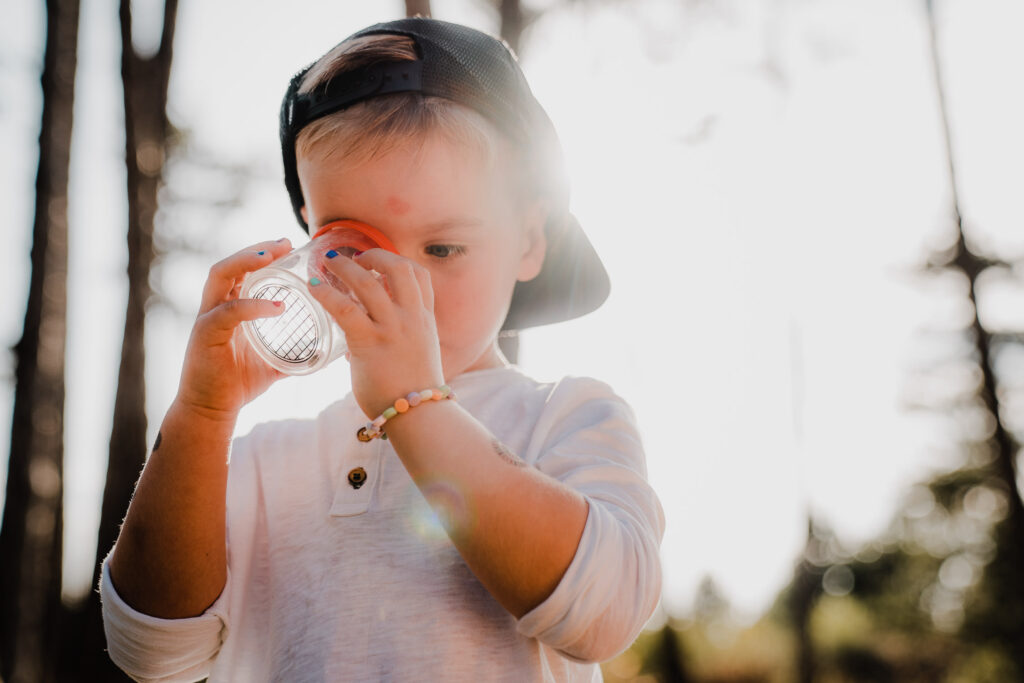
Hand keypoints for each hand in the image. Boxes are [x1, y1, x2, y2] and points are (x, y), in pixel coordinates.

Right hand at [175, 238, 293, 420]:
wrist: (211, 411)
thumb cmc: (237, 385)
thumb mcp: (273, 363)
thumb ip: (294, 354)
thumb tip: (325, 354)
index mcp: (228, 308)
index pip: (242, 271)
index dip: (262, 254)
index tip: (288, 245)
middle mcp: (214, 308)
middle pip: (230, 264)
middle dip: (256, 250)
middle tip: (284, 243)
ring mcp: (207, 318)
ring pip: (220, 276)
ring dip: (246, 261)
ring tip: (271, 257)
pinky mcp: (205, 335)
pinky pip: (229, 312)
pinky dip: (253, 306)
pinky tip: (277, 307)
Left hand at [308, 248, 443, 417]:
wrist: (419, 416)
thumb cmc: (413, 391)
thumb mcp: (418, 354)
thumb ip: (400, 337)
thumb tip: (367, 334)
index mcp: (425, 319)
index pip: (419, 275)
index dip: (398, 261)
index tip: (379, 262)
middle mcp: (411, 318)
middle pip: (398, 267)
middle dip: (374, 254)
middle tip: (355, 257)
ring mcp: (392, 328)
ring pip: (367, 281)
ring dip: (345, 267)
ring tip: (328, 263)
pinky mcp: (369, 343)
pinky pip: (344, 308)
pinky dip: (326, 293)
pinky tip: (313, 287)